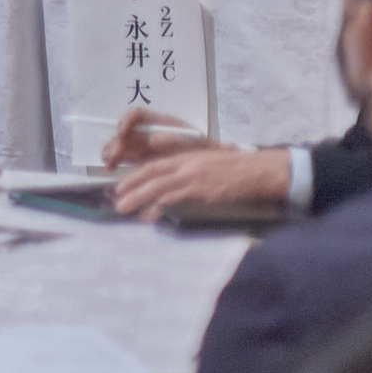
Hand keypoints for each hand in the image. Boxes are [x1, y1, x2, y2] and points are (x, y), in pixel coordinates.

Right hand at [101, 107, 206, 167]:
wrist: (207, 162)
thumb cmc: (197, 148)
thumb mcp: (187, 139)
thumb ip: (169, 138)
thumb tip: (152, 141)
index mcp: (156, 122)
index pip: (136, 115)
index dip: (127, 121)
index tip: (123, 131)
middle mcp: (145, 131)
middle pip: (123, 131)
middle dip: (115, 141)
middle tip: (112, 155)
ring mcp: (140, 144)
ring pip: (118, 143)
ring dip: (110, 150)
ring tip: (108, 161)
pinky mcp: (139, 158)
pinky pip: (122, 156)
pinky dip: (113, 160)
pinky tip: (110, 167)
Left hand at [113, 142, 287, 217]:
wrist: (255, 170)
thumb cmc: (232, 169)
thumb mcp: (204, 164)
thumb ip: (186, 172)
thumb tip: (169, 187)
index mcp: (183, 157)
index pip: (153, 165)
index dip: (135, 176)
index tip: (121, 187)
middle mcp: (184, 164)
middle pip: (150, 174)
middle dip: (131, 187)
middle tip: (116, 201)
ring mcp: (192, 175)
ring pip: (158, 186)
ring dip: (139, 198)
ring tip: (125, 209)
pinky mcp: (202, 188)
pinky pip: (175, 197)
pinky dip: (160, 205)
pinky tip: (150, 215)